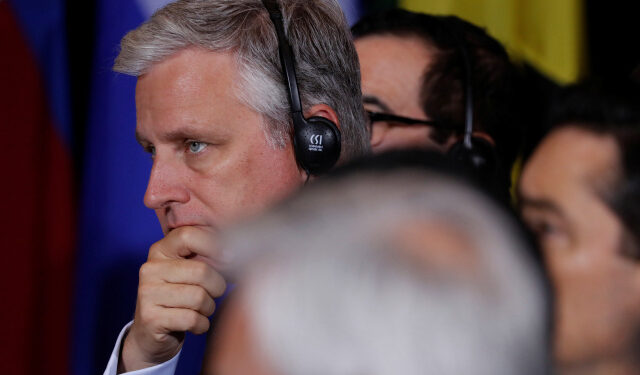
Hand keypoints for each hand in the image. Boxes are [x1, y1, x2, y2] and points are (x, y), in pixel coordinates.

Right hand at [118, 226, 226, 372]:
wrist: (152, 334)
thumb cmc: (179, 297)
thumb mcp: (188, 271)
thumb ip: (205, 256)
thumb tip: (235, 252)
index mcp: (160, 250)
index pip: (188, 235)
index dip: (213, 246)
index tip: (228, 259)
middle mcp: (150, 268)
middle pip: (201, 271)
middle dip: (217, 286)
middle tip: (214, 294)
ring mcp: (147, 293)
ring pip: (199, 297)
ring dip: (209, 308)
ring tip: (201, 310)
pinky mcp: (150, 318)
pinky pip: (192, 319)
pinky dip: (202, 325)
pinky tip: (195, 324)